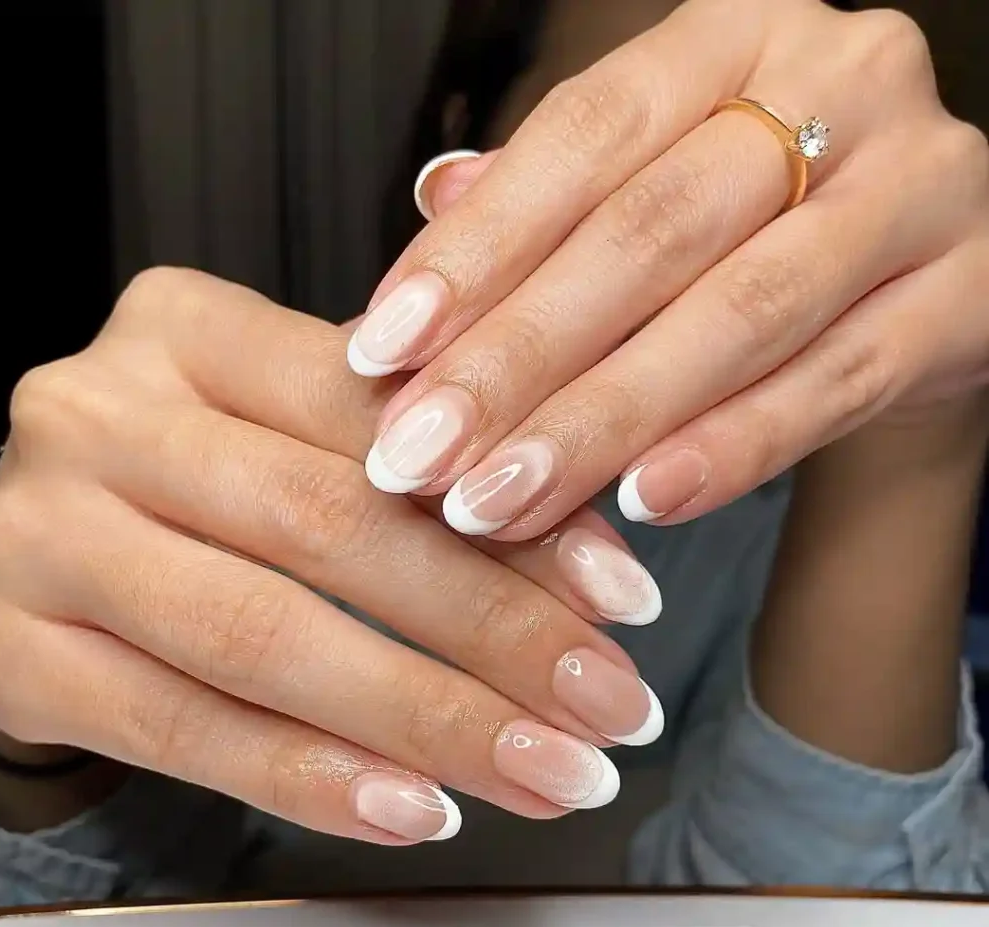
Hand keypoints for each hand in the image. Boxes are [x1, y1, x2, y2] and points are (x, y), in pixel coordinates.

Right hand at [0, 268, 665, 843]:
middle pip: (328, 527)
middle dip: (493, 632)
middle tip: (605, 705)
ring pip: (264, 636)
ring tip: (543, 771)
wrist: (37, 547)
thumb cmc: (192, 481)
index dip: (511, 513)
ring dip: (427, 721)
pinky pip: (184, 727)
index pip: (375, 414)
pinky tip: (414, 806)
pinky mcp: (8, 652)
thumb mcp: (291, 433)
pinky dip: (313, 777)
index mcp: (187, 330)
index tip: (621, 599)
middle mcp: (100, 415)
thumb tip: (583, 551)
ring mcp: (38, 534)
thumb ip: (415, 464)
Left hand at [348, 0, 988, 538]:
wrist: (915, 269)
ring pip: (737, 316)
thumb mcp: (655, 179)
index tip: (379, 351)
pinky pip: (838, 381)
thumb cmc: (756, 222)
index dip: (473, 251)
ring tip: (496, 499)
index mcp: (734, 39)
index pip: (581, 136)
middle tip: (416, 455)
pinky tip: (643, 499)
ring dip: (601, 422)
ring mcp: (920, 187)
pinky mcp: (974, 296)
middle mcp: (839, 85)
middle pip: (648, 233)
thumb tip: (434, 200)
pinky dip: (733, 446)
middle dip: (517, 358)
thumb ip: (553, 194)